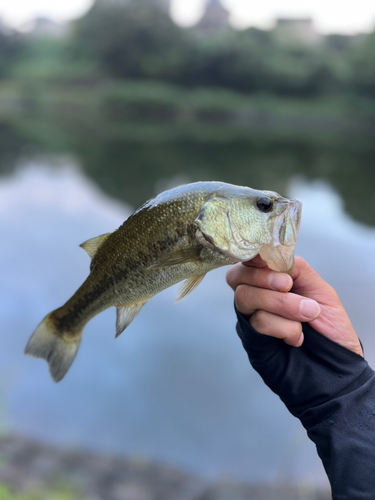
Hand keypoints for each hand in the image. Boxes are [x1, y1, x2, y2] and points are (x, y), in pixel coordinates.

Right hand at [226, 255, 362, 356]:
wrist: (334, 363)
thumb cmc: (329, 326)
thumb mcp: (319, 289)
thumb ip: (296, 268)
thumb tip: (273, 256)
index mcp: (271, 279)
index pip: (247, 260)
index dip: (253, 257)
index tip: (269, 260)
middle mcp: (255, 295)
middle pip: (238, 277)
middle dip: (264, 279)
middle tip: (289, 286)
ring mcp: (251, 317)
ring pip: (245, 298)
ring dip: (281, 305)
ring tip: (307, 315)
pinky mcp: (252, 338)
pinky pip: (257, 322)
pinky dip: (283, 327)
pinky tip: (297, 336)